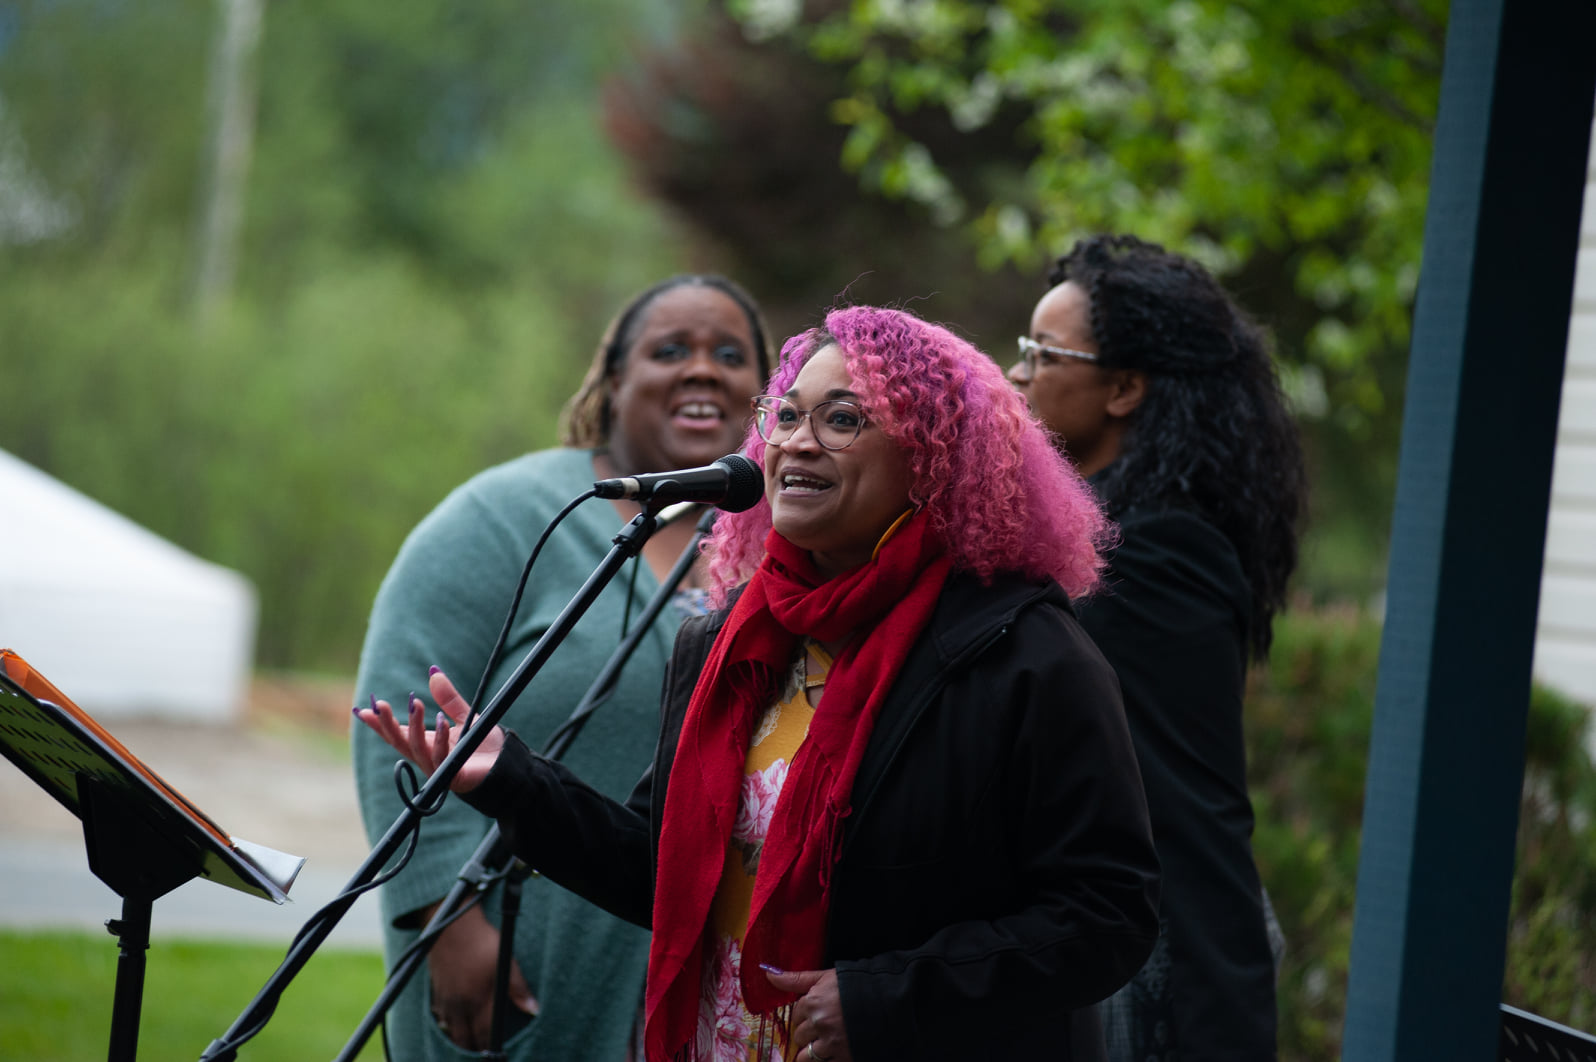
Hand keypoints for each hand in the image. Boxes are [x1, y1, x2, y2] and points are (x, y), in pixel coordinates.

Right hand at [354, 669, 504, 792]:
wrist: (508, 765)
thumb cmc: (484, 745)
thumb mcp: (465, 716)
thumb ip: (448, 698)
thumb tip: (433, 672)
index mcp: (427, 744)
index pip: (397, 734)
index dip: (380, 724)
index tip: (362, 710)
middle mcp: (428, 757)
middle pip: (400, 742)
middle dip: (387, 725)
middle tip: (379, 705)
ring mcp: (438, 769)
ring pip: (418, 749)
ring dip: (415, 726)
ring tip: (416, 704)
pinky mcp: (453, 778)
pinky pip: (442, 760)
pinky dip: (441, 741)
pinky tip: (442, 723)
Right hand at [424, 901, 538, 1049]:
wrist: (452, 926)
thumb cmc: (482, 942)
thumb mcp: (506, 962)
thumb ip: (519, 989)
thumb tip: (533, 1009)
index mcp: (479, 999)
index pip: (485, 1034)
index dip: (490, 1047)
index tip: (496, 1054)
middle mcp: (461, 1004)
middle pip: (464, 1039)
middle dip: (474, 1047)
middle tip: (482, 1050)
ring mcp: (446, 999)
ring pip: (451, 1030)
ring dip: (460, 1038)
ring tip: (469, 1041)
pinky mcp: (437, 991)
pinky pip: (440, 1017)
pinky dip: (447, 1024)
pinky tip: (453, 1023)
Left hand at [765, 968, 851, 1061]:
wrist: (892, 1002)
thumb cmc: (859, 985)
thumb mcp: (827, 976)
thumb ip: (797, 978)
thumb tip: (769, 974)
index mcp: (813, 1002)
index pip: (796, 1013)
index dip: (807, 1013)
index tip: (820, 1011)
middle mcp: (819, 1024)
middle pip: (799, 1035)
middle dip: (809, 1032)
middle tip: (827, 1026)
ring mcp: (831, 1043)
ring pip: (806, 1055)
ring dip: (813, 1051)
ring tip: (828, 1042)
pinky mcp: (842, 1058)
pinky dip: (825, 1060)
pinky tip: (836, 1050)